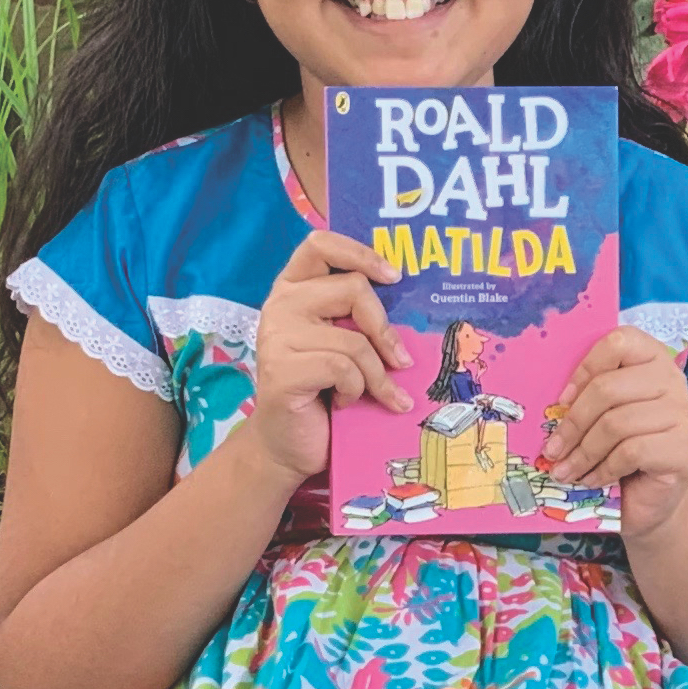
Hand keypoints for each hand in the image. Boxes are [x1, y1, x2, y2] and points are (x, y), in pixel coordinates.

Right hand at [248, 231, 414, 484]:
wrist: (290, 444)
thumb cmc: (323, 391)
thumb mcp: (344, 343)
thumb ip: (358, 317)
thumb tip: (411, 302)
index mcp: (294, 288)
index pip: (321, 243)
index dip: (362, 253)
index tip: (393, 277)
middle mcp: (281, 304)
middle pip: (353, 289)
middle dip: (385, 330)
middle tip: (399, 361)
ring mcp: (276, 336)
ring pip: (354, 340)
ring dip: (375, 375)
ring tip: (370, 393)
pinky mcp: (282, 370)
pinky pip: (342, 369)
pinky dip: (356, 390)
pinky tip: (344, 403)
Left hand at [542, 326, 687, 538]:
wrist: (651, 498)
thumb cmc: (620, 450)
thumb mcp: (602, 416)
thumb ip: (586, 398)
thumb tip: (549, 404)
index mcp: (651, 359)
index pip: (617, 343)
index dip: (584, 370)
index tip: (561, 402)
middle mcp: (671, 380)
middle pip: (607, 389)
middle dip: (572, 424)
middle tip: (552, 450)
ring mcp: (681, 414)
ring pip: (615, 424)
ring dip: (582, 454)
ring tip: (565, 471)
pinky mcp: (682, 449)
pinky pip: (630, 452)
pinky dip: (603, 469)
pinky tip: (592, 480)